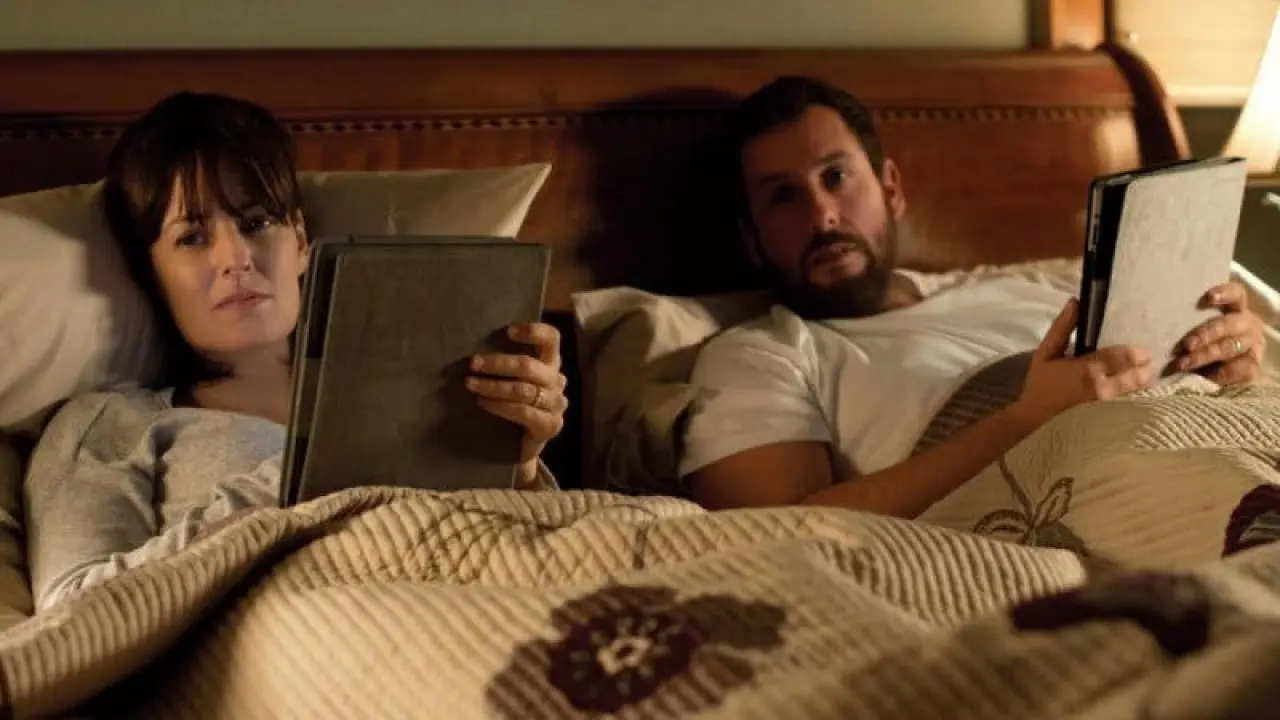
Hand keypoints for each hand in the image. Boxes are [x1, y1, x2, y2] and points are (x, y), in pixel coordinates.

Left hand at [465, 322, 567, 483]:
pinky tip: (483, 403)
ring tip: (470, 384)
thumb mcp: (512, 378)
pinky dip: (500, 406)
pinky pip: (523, 412)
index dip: (533, 331)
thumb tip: (472, 344)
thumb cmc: (511, 403)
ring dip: (493, 386)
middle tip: (473, 363)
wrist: (520, 445)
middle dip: (498, 363)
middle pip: (530, 366)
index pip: (551, 339)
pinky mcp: (550, 426)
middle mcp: (557, 381)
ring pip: (523, 390)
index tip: (507, 331)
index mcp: (550, 362)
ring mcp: (556, 405)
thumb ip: (504, 362)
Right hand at [1011, 297, 1155, 425]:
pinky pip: (1133, 406)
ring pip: (1140, 392)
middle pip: (1139, 375)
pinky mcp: (1110, 420)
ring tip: (1146, 376)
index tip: (1143, 349)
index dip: (1140, 352)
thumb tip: (1076, 301)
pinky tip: (1139, 394)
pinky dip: (1139, 398)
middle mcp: (1104, 388)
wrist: (1033, 421)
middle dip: (1148, 367)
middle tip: (1148, 362)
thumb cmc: (1040, 386)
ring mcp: (1109, 407)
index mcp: (1089, 368)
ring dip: (1146, 382)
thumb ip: (1062, 327)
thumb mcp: (1045, 353)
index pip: (1126, 356)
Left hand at [1174, 281, 1265, 385]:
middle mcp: (1247, 323)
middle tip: (1186, 345)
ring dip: (1204, 356)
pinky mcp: (1253, 365)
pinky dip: (1219, 374)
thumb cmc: (1202, 339)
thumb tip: (1157, 330)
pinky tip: (1204, 377)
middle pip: (1228, 325)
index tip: (1208, 298)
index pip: (1236, 294)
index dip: (1225, 293)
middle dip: (1205, 334)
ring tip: (1183, 364)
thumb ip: (1186, 322)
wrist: (1224, 365)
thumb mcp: (1196, 327)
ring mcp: (1252, 344)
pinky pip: (1239, 370)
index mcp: (1235, 307)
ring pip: (1229, 347)